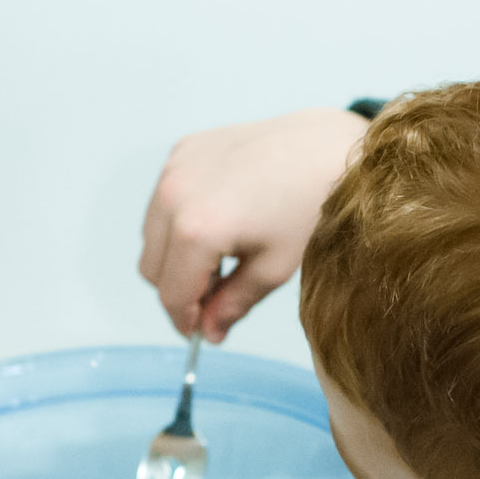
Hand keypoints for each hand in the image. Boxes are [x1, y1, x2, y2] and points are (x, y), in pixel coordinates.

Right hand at [137, 106, 366, 339]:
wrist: (327, 146)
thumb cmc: (309, 206)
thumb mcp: (274, 268)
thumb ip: (233, 305)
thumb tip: (211, 333)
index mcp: (196, 230)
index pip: (171, 294)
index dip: (185, 321)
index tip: (201, 332)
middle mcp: (174, 195)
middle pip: (152, 268)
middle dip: (178, 289)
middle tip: (215, 296)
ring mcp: (175, 168)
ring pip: (152, 235)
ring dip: (176, 255)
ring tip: (222, 257)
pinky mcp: (183, 150)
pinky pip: (165, 200)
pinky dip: (180, 218)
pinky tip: (221, 218)